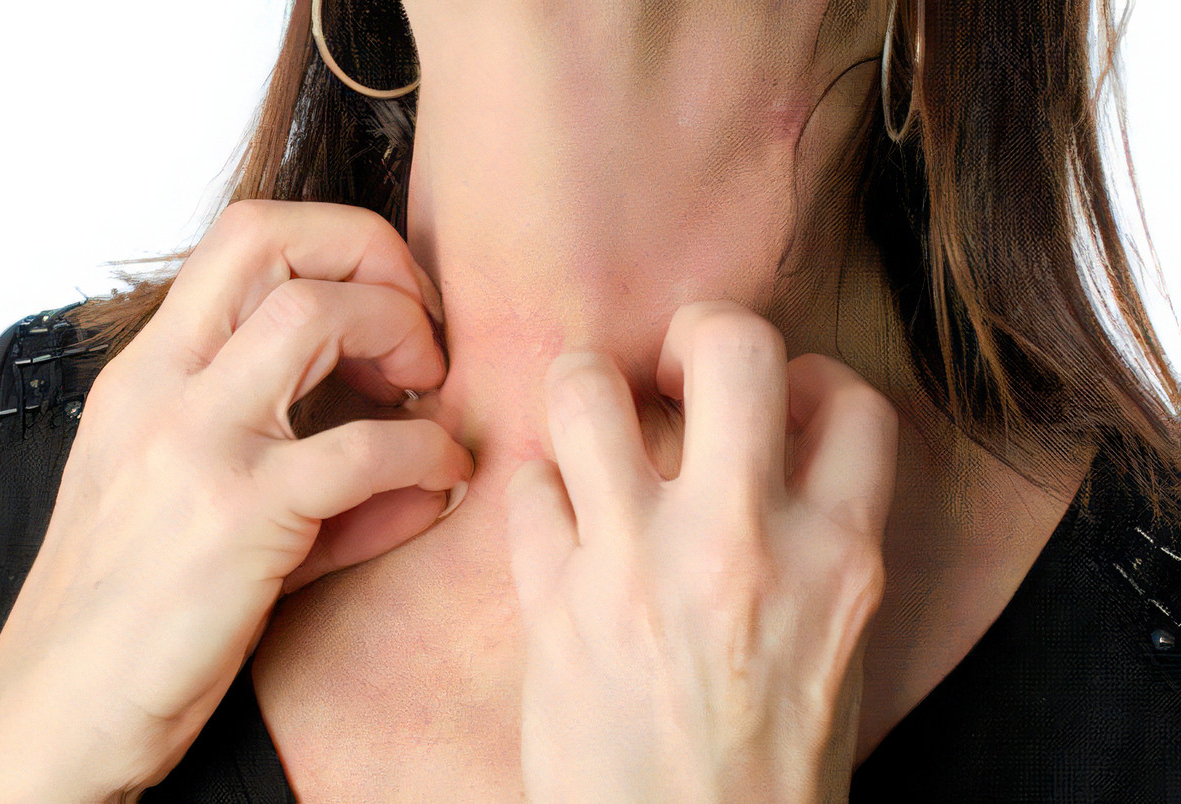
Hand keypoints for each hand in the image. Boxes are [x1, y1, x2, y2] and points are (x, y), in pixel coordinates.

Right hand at [0, 200, 473, 802]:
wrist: (52, 719)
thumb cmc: (130, 616)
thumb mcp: (202, 511)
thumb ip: (311, 470)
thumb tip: (428, 464)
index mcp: (146, 373)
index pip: (243, 236)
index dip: (340, 243)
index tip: (393, 303)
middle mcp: (160, 387)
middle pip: (273, 239)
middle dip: (376, 258)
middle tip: (422, 332)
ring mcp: (193, 445)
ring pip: (315, 315)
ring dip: (400, 335)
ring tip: (428, 393)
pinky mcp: (235, 520)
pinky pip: (363, 449)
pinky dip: (427, 452)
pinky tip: (444, 479)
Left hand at [503, 300, 897, 802]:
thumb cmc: (767, 768)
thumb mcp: (835, 647)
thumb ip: (816, 541)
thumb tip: (775, 445)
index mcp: (838, 560)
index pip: (850, 402)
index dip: (811, 378)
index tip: (777, 402)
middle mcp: (743, 544)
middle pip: (730, 345)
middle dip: (698, 329)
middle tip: (674, 368)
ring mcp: (638, 565)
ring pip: (586, 389)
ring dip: (583, 386)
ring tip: (589, 419)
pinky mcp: (555, 603)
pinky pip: (525, 487)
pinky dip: (536, 489)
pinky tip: (556, 520)